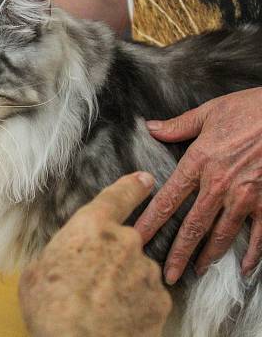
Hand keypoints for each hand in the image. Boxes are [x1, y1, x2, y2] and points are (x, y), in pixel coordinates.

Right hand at [19, 173, 170, 336]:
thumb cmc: (50, 309)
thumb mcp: (37, 272)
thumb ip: (58, 254)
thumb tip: (62, 259)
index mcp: (90, 227)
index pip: (117, 197)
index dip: (132, 187)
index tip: (144, 180)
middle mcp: (124, 242)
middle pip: (125, 241)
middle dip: (113, 257)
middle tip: (94, 281)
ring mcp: (146, 272)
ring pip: (138, 270)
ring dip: (126, 282)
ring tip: (103, 305)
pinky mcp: (161, 301)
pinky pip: (149, 296)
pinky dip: (138, 305)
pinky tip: (119, 318)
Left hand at [136, 87, 261, 283]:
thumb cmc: (251, 109)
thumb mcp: (209, 112)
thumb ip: (178, 126)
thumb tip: (151, 127)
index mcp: (199, 162)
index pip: (168, 199)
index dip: (150, 221)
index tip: (136, 238)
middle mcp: (220, 184)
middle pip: (193, 226)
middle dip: (177, 253)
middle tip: (166, 275)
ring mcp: (246, 196)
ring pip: (222, 235)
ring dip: (208, 256)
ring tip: (195, 272)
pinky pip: (259, 235)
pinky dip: (253, 254)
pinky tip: (245, 268)